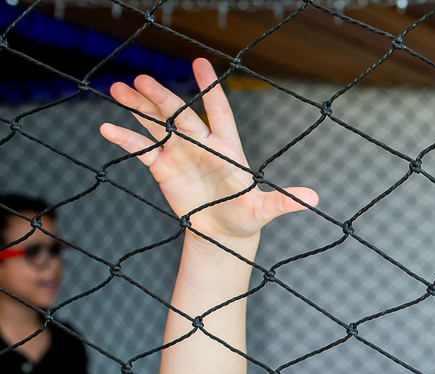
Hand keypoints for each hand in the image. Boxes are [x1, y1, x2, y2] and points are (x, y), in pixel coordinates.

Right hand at [99, 59, 317, 242]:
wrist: (223, 234)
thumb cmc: (246, 218)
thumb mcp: (265, 210)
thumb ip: (284, 201)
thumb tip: (313, 200)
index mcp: (226, 147)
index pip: (218, 111)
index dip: (210, 89)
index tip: (200, 64)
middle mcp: (201, 144)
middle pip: (179, 115)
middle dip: (162, 98)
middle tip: (142, 80)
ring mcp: (180, 153)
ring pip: (156, 124)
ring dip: (137, 108)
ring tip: (117, 89)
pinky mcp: (163, 167)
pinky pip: (141, 149)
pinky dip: (125, 139)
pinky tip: (106, 129)